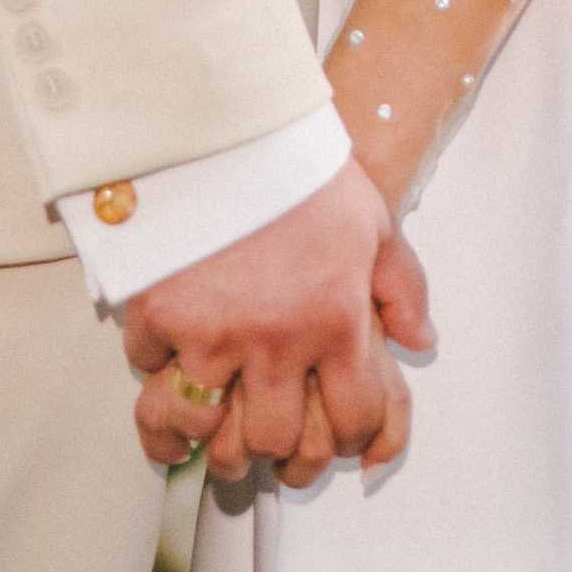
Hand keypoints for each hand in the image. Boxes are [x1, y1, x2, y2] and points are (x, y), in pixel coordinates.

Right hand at [124, 158, 432, 478]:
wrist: (227, 116)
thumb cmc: (299, 163)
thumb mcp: (372, 217)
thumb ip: (402, 286)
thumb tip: (421, 339)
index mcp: (335, 319)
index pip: (355, 419)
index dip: (354, 441)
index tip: (343, 441)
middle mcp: (276, 339)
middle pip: (274, 441)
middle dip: (277, 455)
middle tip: (270, 445)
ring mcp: (213, 331)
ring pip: (206, 430)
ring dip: (209, 437)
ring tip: (212, 429)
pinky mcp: (159, 311)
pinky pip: (150, 371)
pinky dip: (157, 371)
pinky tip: (169, 357)